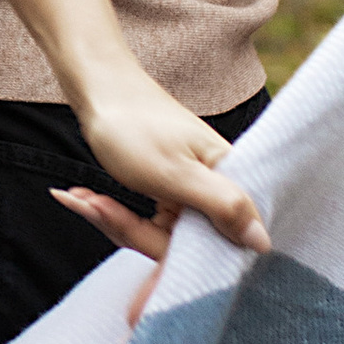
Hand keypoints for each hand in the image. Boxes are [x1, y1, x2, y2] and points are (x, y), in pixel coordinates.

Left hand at [48, 58, 271, 265]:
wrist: (99, 87)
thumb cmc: (134, 125)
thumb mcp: (176, 173)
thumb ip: (223, 207)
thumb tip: (264, 243)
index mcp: (228, 184)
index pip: (212, 247)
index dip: (171, 255)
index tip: (125, 240)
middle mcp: (214, 192)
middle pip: (175, 244)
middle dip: (127, 229)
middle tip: (93, 206)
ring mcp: (189, 194)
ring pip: (153, 234)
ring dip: (111, 219)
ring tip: (80, 196)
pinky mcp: (168, 192)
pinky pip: (142, 220)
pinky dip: (109, 210)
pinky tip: (80, 196)